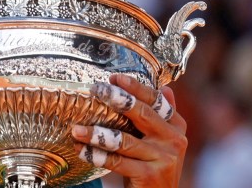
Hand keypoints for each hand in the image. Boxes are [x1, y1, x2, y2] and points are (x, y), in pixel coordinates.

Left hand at [71, 74, 186, 187]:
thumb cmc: (153, 164)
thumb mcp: (162, 140)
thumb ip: (162, 116)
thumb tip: (165, 88)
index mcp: (176, 126)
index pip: (156, 100)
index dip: (135, 87)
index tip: (114, 77)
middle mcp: (174, 140)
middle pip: (142, 114)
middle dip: (117, 99)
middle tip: (96, 89)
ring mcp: (163, 158)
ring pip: (123, 140)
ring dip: (95, 133)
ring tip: (75, 129)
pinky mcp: (149, 175)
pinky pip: (117, 161)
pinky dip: (95, 155)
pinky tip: (80, 149)